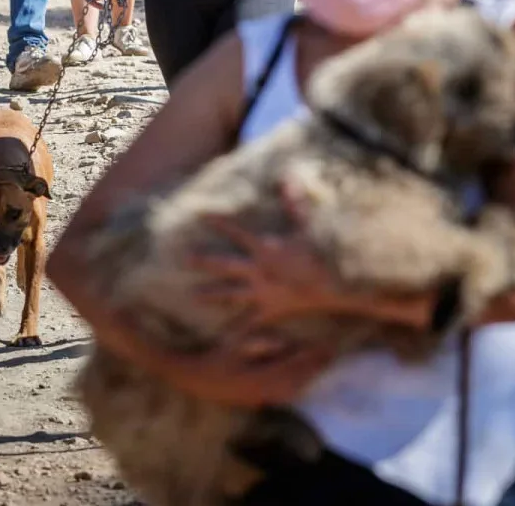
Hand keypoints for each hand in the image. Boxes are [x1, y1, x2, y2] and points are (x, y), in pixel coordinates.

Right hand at [153, 329, 337, 407]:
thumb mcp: (233, 344)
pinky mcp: (254, 400)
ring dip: (306, 378)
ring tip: (321, 366)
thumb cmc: (212, 357)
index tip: (324, 345)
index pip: (291, 366)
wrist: (192, 379)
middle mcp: (263, 391)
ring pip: (291, 390)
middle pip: (296, 381)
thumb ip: (258, 343)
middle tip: (330, 355)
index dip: (309, 356)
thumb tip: (282, 343)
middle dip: (314, 368)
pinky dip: (295, 387)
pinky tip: (301, 381)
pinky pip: (282, 396)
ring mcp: (259, 398)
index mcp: (259, 377)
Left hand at [191, 181, 346, 323]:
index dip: (217, 222)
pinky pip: (251, 322)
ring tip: (193, 296)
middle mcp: (256, 270)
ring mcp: (261, 292)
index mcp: (263, 248)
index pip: (235, 232)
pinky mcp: (269, 310)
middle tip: (183, 259)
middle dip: (203, 261)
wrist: (331, 285)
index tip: (200, 215)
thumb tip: (287, 176)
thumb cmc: (319, 254)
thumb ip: (293, 202)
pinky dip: (238, 330)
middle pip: (223, 264)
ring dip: (211, 294)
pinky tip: (224, 339)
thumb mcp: (306, 225)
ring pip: (230, 293)